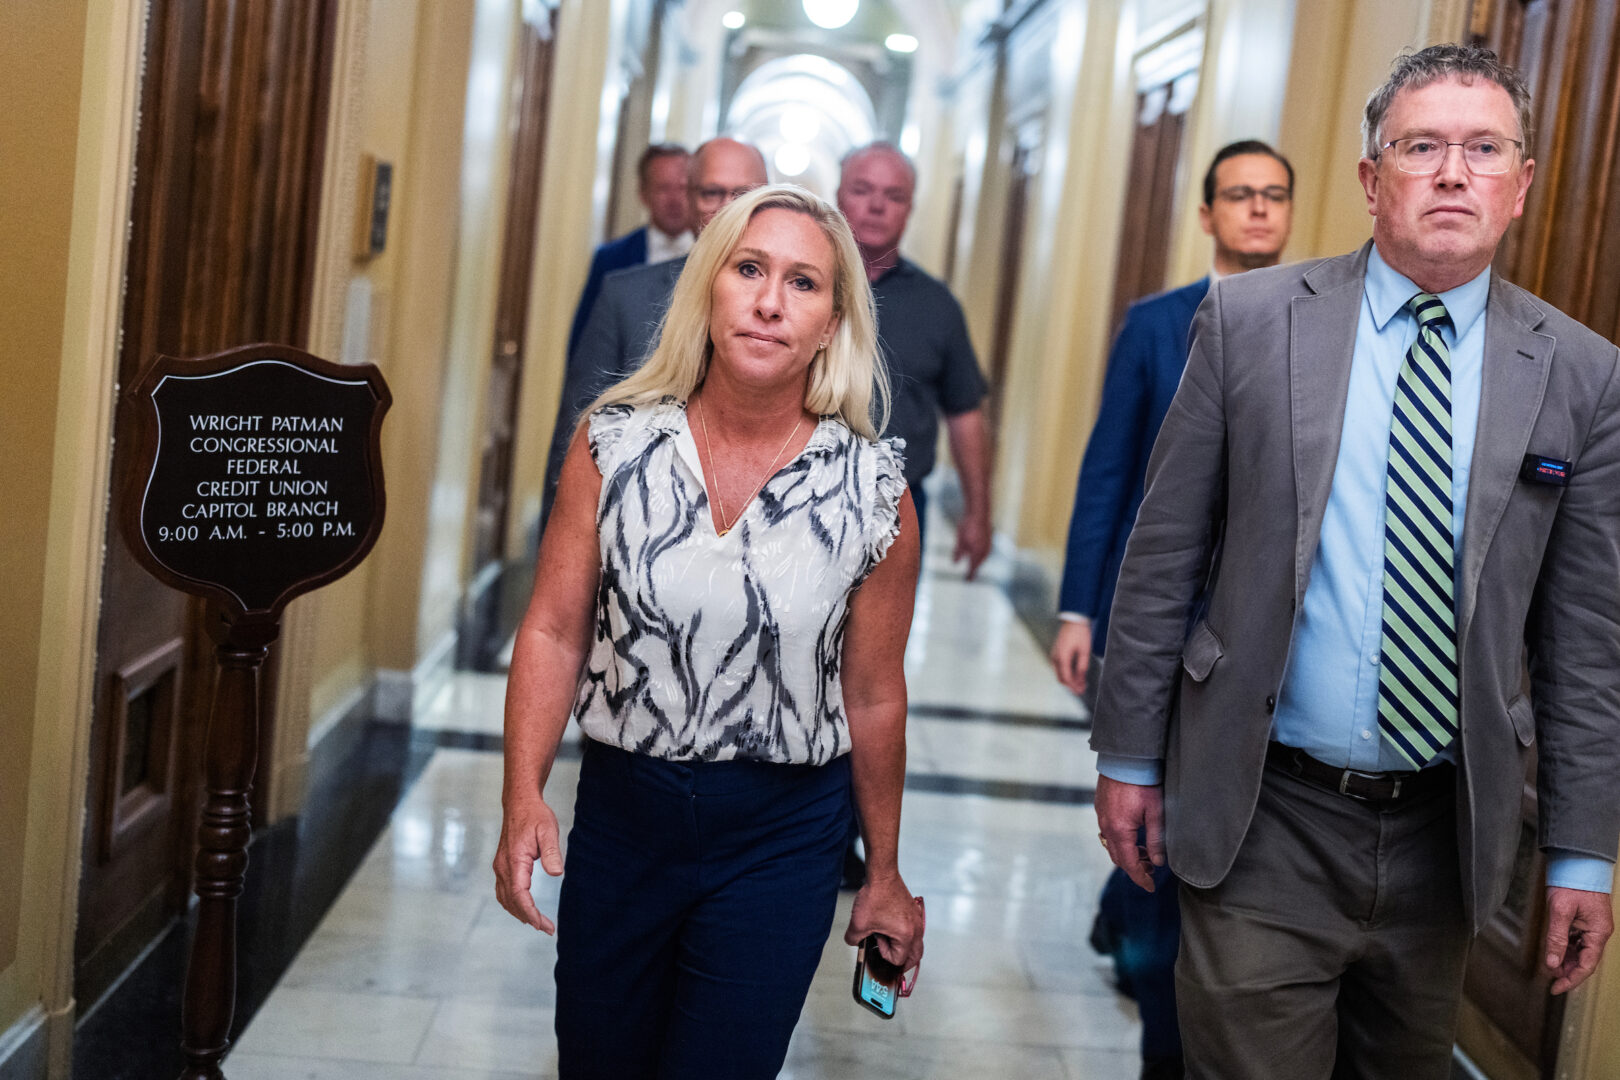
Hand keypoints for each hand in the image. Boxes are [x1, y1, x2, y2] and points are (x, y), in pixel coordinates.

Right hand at [493, 796, 563, 932]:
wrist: (519, 803)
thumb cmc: (535, 816)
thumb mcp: (548, 830)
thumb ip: (552, 852)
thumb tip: (557, 873)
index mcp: (515, 860)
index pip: (519, 894)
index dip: (530, 912)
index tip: (543, 925)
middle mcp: (503, 866)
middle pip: (511, 901)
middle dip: (528, 917)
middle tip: (547, 928)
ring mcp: (500, 866)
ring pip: (505, 898)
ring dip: (519, 913)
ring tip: (538, 923)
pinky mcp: (502, 865)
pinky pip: (503, 891)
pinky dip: (513, 904)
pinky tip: (525, 908)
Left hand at [844, 872, 923, 969]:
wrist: (883, 875)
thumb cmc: (876, 896)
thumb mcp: (858, 923)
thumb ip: (853, 939)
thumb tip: (854, 942)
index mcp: (906, 936)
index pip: (898, 959)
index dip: (884, 953)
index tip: (876, 940)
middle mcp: (916, 929)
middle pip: (915, 957)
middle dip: (903, 962)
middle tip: (892, 963)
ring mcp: (917, 920)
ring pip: (917, 944)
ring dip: (905, 949)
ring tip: (891, 945)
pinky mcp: (914, 912)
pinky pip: (915, 931)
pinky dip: (907, 935)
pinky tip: (892, 928)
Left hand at [953, 510, 991, 580]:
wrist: (979, 513)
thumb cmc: (968, 527)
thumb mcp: (960, 540)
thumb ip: (958, 553)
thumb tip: (955, 564)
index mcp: (978, 554)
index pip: (973, 568)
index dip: (969, 575)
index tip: (967, 581)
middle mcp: (985, 552)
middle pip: (978, 564)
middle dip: (974, 570)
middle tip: (969, 577)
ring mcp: (988, 546)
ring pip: (982, 558)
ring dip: (977, 563)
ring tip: (973, 568)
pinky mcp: (989, 541)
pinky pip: (984, 552)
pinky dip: (980, 556)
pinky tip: (978, 556)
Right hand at [1050, 619, 1091, 694]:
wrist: (1073, 620)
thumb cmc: (1079, 633)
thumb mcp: (1084, 651)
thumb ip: (1082, 666)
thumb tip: (1081, 679)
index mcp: (1062, 658)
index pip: (1067, 678)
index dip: (1074, 686)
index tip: (1082, 690)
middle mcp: (1055, 658)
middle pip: (1061, 678)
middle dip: (1071, 685)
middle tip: (1082, 689)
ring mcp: (1055, 655)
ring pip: (1060, 674)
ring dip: (1069, 680)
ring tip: (1081, 682)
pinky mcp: (1057, 653)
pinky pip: (1060, 667)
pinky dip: (1067, 673)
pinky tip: (1076, 674)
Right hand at [1095, 775, 1165, 891]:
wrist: (1125, 757)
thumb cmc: (1143, 782)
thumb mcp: (1156, 812)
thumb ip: (1156, 839)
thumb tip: (1158, 861)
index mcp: (1120, 830)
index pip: (1128, 863)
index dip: (1140, 877)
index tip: (1149, 887)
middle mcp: (1106, 825)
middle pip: (1117, 856)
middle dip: (1133, 867)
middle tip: (1151, 870)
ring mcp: (1101, 815)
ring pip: (1111, 844)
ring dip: (1126, 853)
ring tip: (1144, 853)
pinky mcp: (1101, 806)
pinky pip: (1107, 830)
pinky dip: (1119, 839)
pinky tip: (1133, 834)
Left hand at [1544, 886, 1614, 993]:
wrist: (1578, 862)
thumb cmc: (1573, 882)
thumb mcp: (1561, 911)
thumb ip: (1556, 938)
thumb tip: (1552, 963)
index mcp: (1598, 933)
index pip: (1586, 965)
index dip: (1571, 979)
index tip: (1556, 989)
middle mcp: (1598, 932)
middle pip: (1584, 960)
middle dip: (1568, 972)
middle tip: (1550, 981)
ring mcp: (1591, 927)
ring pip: (1579, 952)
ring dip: (1565, 961)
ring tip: (1550, 969)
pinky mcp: (1584, 921)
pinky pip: (1576, 941)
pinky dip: (1565, 949)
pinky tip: (1554, 953)